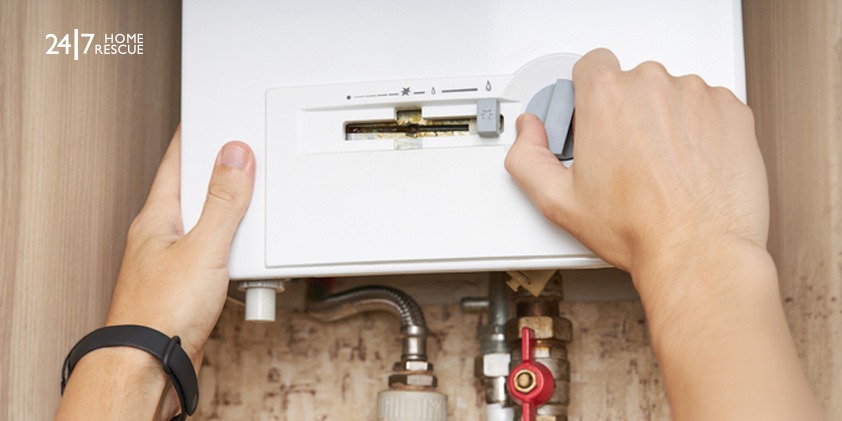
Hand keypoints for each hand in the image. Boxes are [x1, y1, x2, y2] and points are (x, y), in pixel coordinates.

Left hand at [58, 128, 255, 419]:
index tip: (211, 115)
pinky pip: (213, 251)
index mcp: (158, 217)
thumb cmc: (160, 311)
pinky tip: (244, 252)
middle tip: (243, 152)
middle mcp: (161, 235)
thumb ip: (224, 202)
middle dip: (218, 170)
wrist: (151, 364)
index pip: (176, 161)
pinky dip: (232, 244)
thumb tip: (234, 156)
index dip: (196, 136)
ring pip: (205, 222)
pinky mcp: (187, 286)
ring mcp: (172, 261)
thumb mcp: (203, 247)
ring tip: (251, 199)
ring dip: (228, 211)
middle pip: (193, 190)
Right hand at [505, 49, 821, 419]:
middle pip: (633, 81)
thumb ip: (526, 156)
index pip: (592, 65)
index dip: (588, 94)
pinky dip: (701, 129)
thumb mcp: (557, 200)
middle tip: (627, 156)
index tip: (593, 120)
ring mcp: (697, 95)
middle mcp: (653, 85)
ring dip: (666, 120)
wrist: (698, 251)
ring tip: (663, 166)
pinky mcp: (732, 111)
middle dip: (628, 112)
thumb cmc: (637, 229)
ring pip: (673, 94)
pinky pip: (710, 107)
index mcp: (606, 97)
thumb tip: (529, 131)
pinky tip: (690, 164)